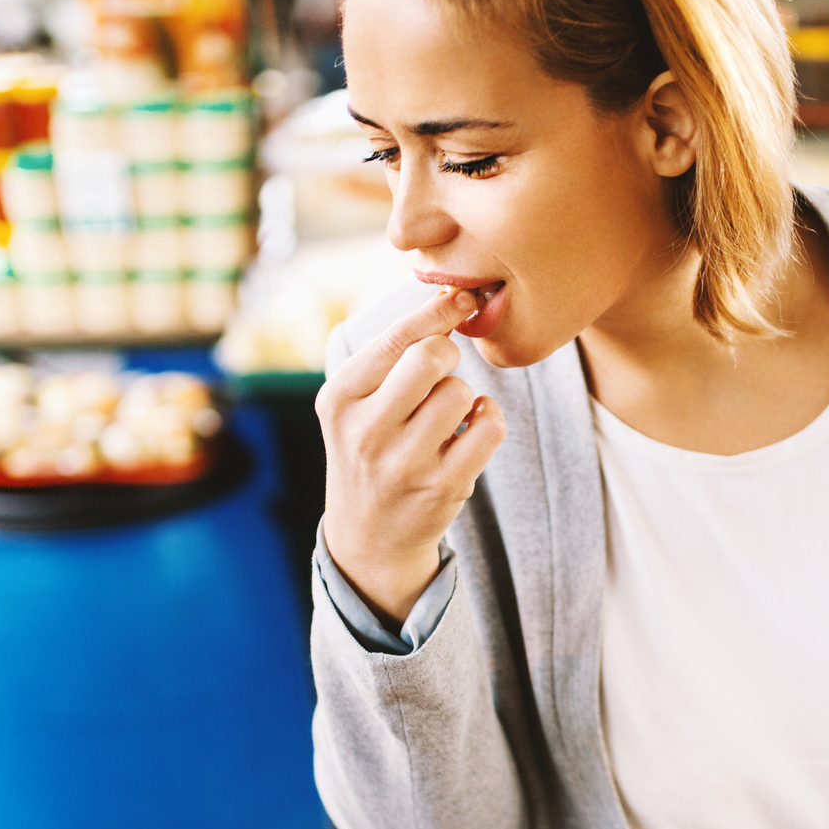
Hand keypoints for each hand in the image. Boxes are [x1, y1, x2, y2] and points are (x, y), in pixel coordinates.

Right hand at [317, 289, 506, 623]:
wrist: (369, 535)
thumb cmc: (371, 449)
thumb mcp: (356, 403)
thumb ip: (389, 355)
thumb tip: (451, 294)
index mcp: (339, 397)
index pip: (396, 337)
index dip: (438, 308)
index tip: (463, 296)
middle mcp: (366, 430)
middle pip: (432, 356)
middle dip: (447, 355)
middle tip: (441, 373)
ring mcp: (405, 462)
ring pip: (460, 391)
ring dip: (464, 394)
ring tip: (447, 413)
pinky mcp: (443, 487)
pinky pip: (488, 426)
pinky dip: (488, 418)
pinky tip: (471, 428)